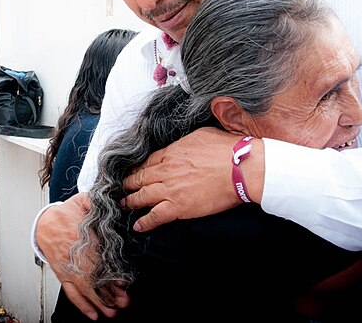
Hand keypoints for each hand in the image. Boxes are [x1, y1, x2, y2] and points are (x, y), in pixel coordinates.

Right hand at [35, 193, 128, 318]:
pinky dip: (82, 305)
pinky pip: (71, 293)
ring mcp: (68, 268)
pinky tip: (93, 314)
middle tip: (124, 301)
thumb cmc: (65, 213)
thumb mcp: (83, 201)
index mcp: (82, 237)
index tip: (123, 282)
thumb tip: (111, 201)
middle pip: (94, 277)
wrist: (44, 223)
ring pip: (83, 289)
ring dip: (99, 302)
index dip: (111, 272)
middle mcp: (75, 256)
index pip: (99, 258)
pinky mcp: (63, 275)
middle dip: (110, 292)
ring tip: (113, 312)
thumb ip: (97, 201)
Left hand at [121, 127, 264, 231]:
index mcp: (171, 152)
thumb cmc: (226, 149)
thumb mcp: (200, 135)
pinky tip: (137, 226)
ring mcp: (170, 189)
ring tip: (123, 204)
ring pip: (142, 196)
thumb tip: (183, 144)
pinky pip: (155, 216)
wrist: (240, 168)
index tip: (131, 172)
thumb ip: (185, 142)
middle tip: (121, 188)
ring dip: (130, 201)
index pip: (147, 162)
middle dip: (128, 184)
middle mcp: (165, 170)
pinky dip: (144, 222)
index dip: (137, 168)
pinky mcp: (178, 207)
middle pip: (139, 178)